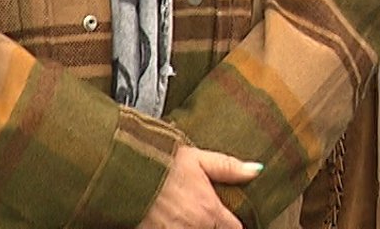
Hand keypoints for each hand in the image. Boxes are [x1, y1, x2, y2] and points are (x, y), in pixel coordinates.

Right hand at [137, 146, 259, 228]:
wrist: (122, 171)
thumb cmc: (159, 161)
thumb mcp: (197, 158)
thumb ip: (228, 168)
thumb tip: (256, 170)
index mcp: (209, 210)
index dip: (232, 223)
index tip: (228, 219)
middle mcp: (193, 228)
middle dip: (209, 224)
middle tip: (200, 212)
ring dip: (190, 225)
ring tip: (183, 215)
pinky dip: (170, 227)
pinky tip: (167, 219)